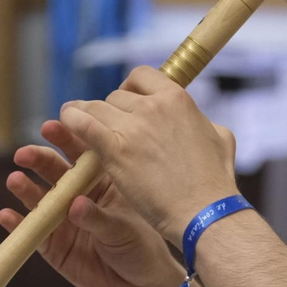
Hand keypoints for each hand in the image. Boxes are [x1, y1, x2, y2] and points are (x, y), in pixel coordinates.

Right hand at [0, 119, 182, 286]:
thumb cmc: (141, 249)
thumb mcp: (125, 230)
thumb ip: (99, 218)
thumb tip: (74, 204)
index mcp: (101, 182)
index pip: (81, 154)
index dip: (65, 138)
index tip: (51, 126)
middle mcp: (78, 196)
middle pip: (54, 172)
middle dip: (38, 160)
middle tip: (24, 154)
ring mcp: (63, 220)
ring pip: (39, 199)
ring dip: (25, 188)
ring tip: (15, 180)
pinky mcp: (52, 246)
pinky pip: (32, 233)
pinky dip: (17, 224)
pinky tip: (6, 215)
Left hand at [59, 66, 240, 244]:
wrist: (204, 211)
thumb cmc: (215, 181)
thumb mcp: (221, 138)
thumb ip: (204, 122)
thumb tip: (198, 120)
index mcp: (177, 99)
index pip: (142, 76)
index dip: (130, 87)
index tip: (127, 101)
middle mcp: (153, 106)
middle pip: (117, 96)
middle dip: (110, 109)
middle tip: (107, 125)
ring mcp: (133, 127)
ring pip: (96, 108)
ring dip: (84, 113)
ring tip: (72, 118)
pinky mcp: (115, 150)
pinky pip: (84, 125)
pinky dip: (72, 120)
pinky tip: (64, 121)